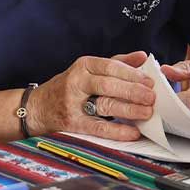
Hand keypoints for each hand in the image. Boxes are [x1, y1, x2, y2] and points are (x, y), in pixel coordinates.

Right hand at [26, 52, 154, 141]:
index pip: (110, 66)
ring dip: (128, 110)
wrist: (38, 108)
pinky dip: (117, 131)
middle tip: (151, 97)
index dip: (131, 74)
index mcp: (83, 66)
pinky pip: (98, 128)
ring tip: (147, 112)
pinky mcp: (72, 124)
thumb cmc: (70, 87)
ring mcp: (73, 103)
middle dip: (132, 91)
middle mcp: (77, 82)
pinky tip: (133, 132)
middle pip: (108, 85)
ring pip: (104, 105)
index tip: (150, 81)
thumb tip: (143, 57)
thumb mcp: (89, 70)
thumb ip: (117, 62)